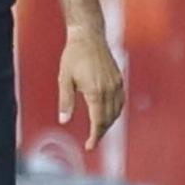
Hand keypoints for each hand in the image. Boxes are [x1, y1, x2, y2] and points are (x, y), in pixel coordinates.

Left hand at [57, 30, 125, 150]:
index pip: (98, 122)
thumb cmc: (73, 56)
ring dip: (108, 123)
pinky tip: (107, 114)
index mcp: (95, 92)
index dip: (95, 137)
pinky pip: (121, 102)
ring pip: (117, 112)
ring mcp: (117, 84)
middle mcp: (110, 90)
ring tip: (98, 130)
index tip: (89, 147)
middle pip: (109, 119)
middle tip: (91, 141)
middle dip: (101, 133)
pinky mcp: (119, 80)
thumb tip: (63, 121)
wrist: (88, 37)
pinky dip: (115, 112)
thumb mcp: (64, 79)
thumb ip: (65, 101)